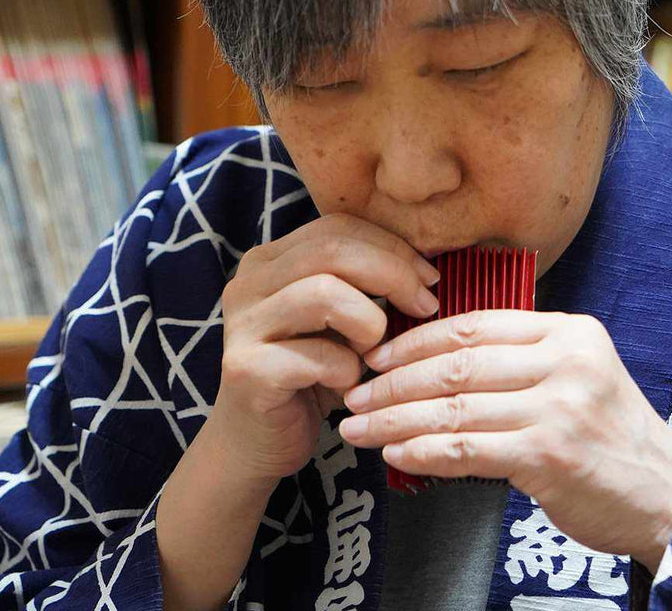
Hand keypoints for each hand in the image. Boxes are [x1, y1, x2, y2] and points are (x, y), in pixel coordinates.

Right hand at [212, 213, 441, 482]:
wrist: (256, 442)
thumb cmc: (308, 376)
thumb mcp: (337, 321)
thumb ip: (361, 285)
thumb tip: (425, 268)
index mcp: (268, 260)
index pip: (336, 228)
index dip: (390, 246)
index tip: (428, 278)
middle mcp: (247, 283)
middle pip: (332, 250)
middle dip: (393, 274)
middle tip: (425, 306)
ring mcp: (242, 324)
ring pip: (325, 293)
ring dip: (370, 324)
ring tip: (373, 354)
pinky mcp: (247, 369)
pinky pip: (322, 356)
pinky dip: (349, 372)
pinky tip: (346, 387)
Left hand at [338, 309, 671, 571]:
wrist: (664, 492)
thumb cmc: (604, 431)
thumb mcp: (573, 372)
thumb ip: (515, 356)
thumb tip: (430, 358)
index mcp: (564, 331)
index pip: (470, 325)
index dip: (414, 340)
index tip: (376, 356)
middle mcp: (563, 360)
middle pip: (456, 364)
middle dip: (394, 381)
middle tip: (354, 394)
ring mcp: (558, 405)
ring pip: (454, 407)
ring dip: (395, 418)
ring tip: (358, 427)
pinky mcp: (550, 453)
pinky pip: (468, 448)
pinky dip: (424, 450)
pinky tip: (395, 452)